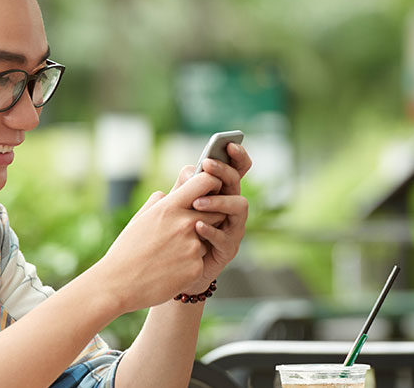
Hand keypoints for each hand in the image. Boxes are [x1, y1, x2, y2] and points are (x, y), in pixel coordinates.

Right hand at [88, 171, 227, 311]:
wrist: (118, 284)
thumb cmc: (126, 250)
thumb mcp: (139, 218)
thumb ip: (157, 203)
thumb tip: (166, 194)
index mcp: (170, 207)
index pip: (206, 182)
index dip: (212, 184)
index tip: (208, 192)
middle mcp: (185, 224)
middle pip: (217, 212)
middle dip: (208, 218)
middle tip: (188, 230)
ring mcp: (193, 247)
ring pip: (208, 240)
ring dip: (197, 244)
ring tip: (171, 255)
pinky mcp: (196, 268)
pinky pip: (201, 261)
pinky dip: (190, 265)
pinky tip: (171, 270)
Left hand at [177, 142, 251, 293]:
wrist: (174, 268)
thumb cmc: (178, 231)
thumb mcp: (178, 205)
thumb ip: (185, 187)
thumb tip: (190, 168)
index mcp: (222, 193)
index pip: (237, 169)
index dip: (238, 156)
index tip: (230, 145)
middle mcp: (232, 208)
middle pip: (237, 184)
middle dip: (224, 172)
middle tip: (207, 164)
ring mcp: (233, 229)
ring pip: (239, 208)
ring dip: (219, 201)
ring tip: (197, 202)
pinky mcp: (228, 250)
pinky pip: (225, 238)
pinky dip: (211, 231)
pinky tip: (197, 226)